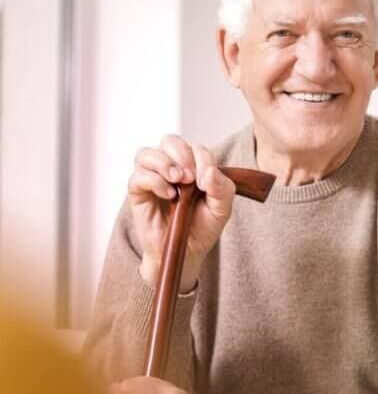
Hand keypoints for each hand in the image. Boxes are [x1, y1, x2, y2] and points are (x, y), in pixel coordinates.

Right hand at [129, 135, 235, 291]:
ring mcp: (152, 179)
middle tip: (190, 177)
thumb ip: (223, 189)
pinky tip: (169, 195)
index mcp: (193, 167)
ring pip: (146, 153)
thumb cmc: (203, 228)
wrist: (187, 253)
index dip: (202, 159)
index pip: (195, 148)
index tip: (207, 182)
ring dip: (164, 163)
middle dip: (182, 154)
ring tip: (178, 181)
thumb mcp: (222, 209)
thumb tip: (209, 171)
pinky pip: (137, 176)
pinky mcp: (138, 193)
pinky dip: (154, 181)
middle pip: (169, 141)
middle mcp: (171, 168)